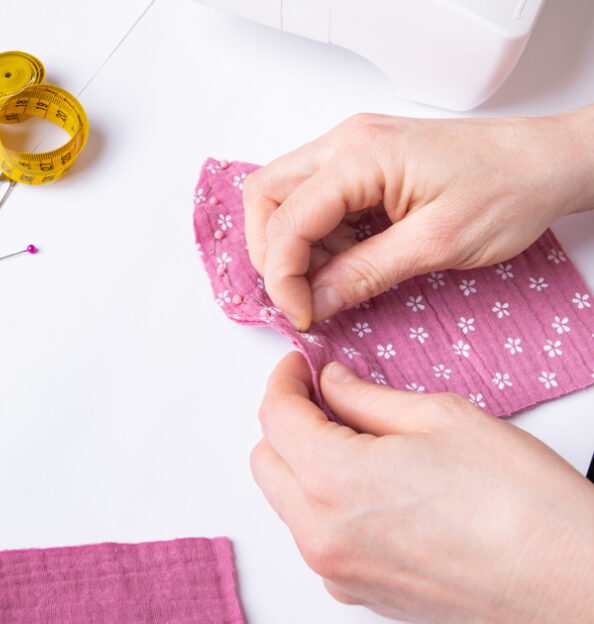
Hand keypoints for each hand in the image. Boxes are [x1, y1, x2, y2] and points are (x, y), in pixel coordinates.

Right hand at [243, 107, 593, 330]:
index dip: (282, 275)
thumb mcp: (436, 244)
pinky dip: (318, 236)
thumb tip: (314, 302)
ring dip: (295, 245)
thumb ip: (365, 274)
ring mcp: (352, 147)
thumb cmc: (510, 189)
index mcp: (362, 155)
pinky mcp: (363, 161)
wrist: (549, 161)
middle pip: (265, 195)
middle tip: (302, 294)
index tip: (303, 314)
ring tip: (337, 277)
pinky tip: (350, 258)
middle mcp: (347, 142)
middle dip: (271, 252)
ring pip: (283, 196)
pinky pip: (314, 198)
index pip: (286, 218)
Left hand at [252, 352, 593, 622]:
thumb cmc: (520, 503)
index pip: (274, 417)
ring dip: (305, 466)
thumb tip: (332, 382)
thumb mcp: (440, 417)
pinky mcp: (360, 595)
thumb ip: (366, 398)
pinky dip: (327, 508)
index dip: (285, 381)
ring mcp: (337, 572)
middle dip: (287, 423)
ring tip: (359, 443)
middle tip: (326, 398)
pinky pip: (319, 540)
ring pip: (288, 504)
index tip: (301, 365)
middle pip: (267, 463)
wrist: (570, 584)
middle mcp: (320, 534)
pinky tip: (375, 490)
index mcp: (332, 480)